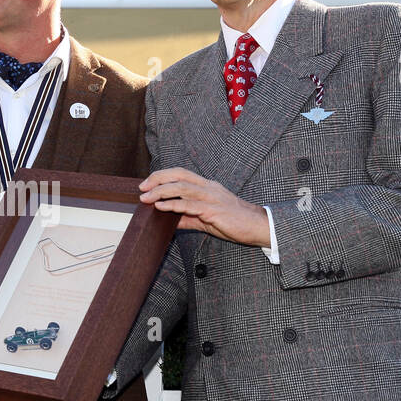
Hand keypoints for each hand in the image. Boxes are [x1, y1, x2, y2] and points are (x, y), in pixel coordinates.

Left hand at [139, 168, 269, 245]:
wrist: (258, 227)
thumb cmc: (234, 222)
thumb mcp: (207, 219)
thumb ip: (188, 218)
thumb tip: (170, 221)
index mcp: (207, 187)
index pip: (181, 174)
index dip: (162, 175)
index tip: (147, 183)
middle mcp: (208, 188)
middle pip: (179, 175)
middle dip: (158, 179)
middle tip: (142, 188)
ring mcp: (211, 198)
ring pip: (182, 188)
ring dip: (161, 191)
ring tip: (146, 197)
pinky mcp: (213, 211)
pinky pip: (189, 205)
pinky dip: (172, 205)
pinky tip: (160, 207)